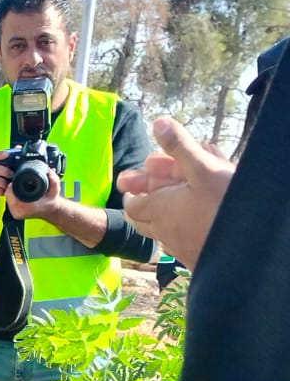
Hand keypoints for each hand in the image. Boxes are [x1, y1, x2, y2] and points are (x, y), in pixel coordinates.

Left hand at [5, 167, 62, 222]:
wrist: (51, 211)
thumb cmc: (51, 201)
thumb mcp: (55, 190)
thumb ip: (54, 180)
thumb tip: (48, 171)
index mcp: (26, 208)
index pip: (10, 193)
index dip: (12, 184)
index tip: (17, 178)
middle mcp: (19, 212)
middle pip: (8, 194)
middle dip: (12, 186)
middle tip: (17, 179)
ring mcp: (16, 214)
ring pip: (7, 197)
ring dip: (11, 190)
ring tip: (18, 184)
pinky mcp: (15, 213)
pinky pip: (9, 201)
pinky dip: (12, 195)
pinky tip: (17, 190)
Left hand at [117, 116, 234, 267]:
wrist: (249, 249)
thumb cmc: (224, 208)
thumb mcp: (203, 169)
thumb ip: (180, 147)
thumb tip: (158, 123)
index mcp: (159, 210)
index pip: (132, 205)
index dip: (132, 191)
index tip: (133, 181)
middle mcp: (165, 232)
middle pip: (143, 220)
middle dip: (146, 200)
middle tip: (151, 188)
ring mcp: (181, 248)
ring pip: (164, 229)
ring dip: (168, 209)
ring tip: (182, 192)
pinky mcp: (198, 257)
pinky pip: (184, 238)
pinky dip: (186, 221)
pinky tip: (200, 211)